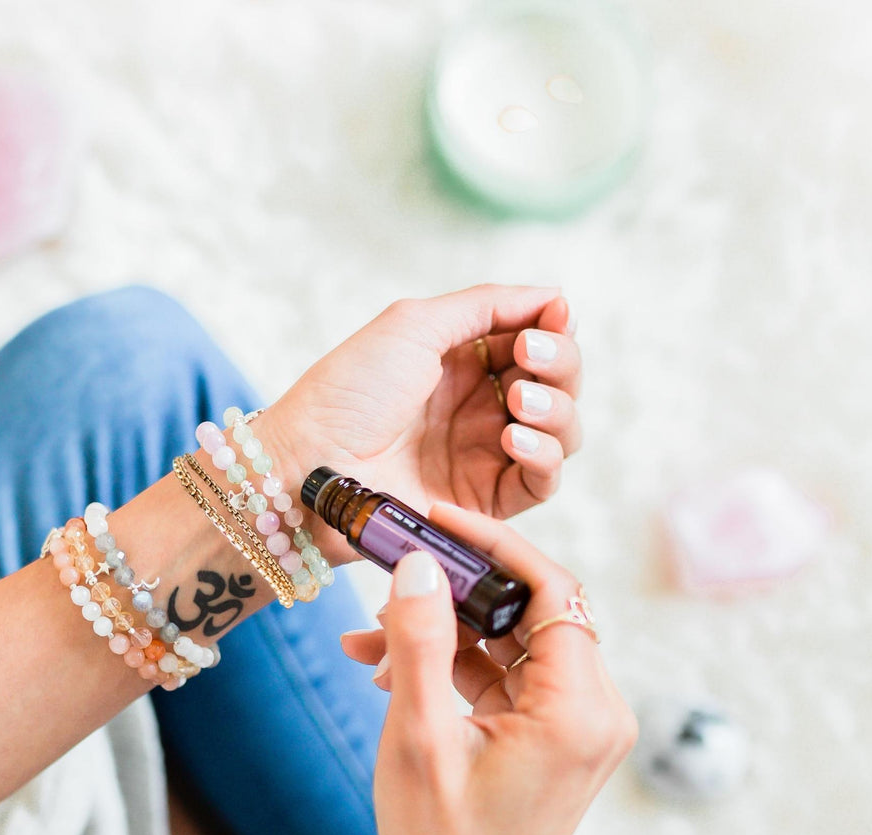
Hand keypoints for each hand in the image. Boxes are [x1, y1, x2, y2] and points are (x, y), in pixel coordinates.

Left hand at [258, 285, 581, 563]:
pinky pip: (542, 482)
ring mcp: (484, 455)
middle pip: (559, 384)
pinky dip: (544, 456)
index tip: (551, 319)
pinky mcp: (484, 502)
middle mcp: (479, 407)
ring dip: (557, 409)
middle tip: (530, 358)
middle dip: (560, 364)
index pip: (536, 341)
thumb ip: (487, 306)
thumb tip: (555, 295)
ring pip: (562, 432)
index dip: (554, 329)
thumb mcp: (414, 325)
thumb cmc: (348, 392)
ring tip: (519, 400)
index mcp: (463, 362)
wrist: (310, 464)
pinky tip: (515, 439)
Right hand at [341, 503, 635, 834]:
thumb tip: (418, 563)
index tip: (436, 519)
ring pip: (508, 643)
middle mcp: (593, 713)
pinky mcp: (550, 740)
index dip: (492, 544)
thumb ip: (419, 640)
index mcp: (579, 710)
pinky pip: (502, 679)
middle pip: (527, 611)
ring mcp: (574, 728)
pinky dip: (451, 667)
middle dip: (451, 593)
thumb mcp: (419, 736)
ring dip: (440, 633)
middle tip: (390, 579)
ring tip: (366, 641)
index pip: (550, 588)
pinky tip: (387, 670)